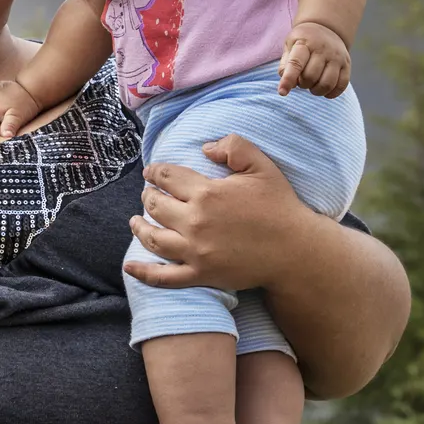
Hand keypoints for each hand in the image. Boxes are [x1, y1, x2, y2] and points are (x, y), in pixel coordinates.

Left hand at [126, 135, 314, 292]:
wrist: (294, 250)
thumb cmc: (279, 206)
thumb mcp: (261, 166)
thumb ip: (233, 147)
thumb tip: (204, 147)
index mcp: (207, 193)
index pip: (167, 177)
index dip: (155, 171)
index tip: (151, 171)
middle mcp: (195, 222)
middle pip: (155, 205)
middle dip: (148, 196)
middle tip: (148, 194)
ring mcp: (195, 251)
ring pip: (153, 238)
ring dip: (139, 227)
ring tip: (135, 221)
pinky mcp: (200, 275)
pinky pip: (164, 277)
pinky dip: (142, 272)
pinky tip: (129, 266)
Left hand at [278, 21, 350, 96]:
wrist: (326, 28)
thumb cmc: (303, 41)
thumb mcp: (290, 46)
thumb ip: (285, 65)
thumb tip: (288, 86)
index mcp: (305, 43)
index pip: (296, 64)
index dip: (288, 80)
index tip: (282, 92)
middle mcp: (323, 49)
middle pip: (311, 77)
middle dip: (303, 84)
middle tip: (302, 80)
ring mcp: (337, 57)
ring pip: (327, 84)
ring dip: (316, 91)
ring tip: (312, 85)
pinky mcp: (346, 65)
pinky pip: (341, 86)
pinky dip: (331, 93)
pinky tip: (325, 90)